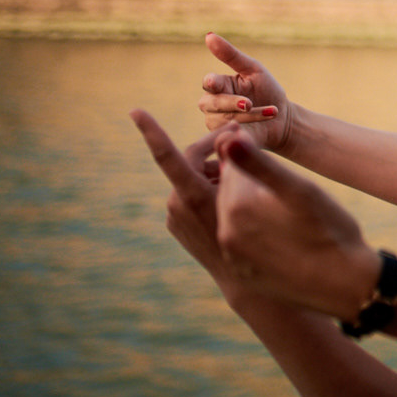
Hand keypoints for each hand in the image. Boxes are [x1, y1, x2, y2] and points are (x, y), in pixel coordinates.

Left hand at [131, 110, 245, 300]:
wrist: (249, 286)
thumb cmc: (263, 236)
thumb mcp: (256, 193)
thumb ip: (238, 161)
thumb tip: (228, 134)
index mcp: (192, 197)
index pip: (169, 156)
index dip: (151, 132)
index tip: (134, 111)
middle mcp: (177, 207)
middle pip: (192, 163)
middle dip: (215, 149)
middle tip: (241, 137)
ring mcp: (176, 220)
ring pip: (196, 180)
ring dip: (217, 171)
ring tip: (246, 174)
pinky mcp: (179, 228)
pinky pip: (195, 197)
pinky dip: (212, 189)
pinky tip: (235, 197)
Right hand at [198, 33, 291, 149]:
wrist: (283, 119)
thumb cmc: (267, 91)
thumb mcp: (253, 70)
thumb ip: (231, 55)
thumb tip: (208, 35)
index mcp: (217, 87)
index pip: (209, 82)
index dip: (213, 83)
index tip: (217, 83)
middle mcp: (212, 106)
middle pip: (212, 103)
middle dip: (231, 103)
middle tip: (248, 103)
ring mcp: (216, 125)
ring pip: (224, 120)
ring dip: (249, 115)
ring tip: (272, 111)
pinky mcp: (225, 142)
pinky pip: (231, 136)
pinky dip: (248, 129)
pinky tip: (260, 127)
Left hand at [213, 130, 380, 320]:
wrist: (346, 284)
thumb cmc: (330, 229)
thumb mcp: (300, 189)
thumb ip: (260, 164)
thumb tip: (226, 139)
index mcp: (237, 207)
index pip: (229, 163)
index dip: (242, 146)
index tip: (250, 133)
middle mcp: (226, 234)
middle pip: (228, 190)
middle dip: (240, 174)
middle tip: (258, 158)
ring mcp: (233, 258)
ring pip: (232, 216)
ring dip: (244, 200)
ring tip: (270, 192)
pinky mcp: (244, 274)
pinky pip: (239, 241)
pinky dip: (251, 227)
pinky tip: (276, 225)